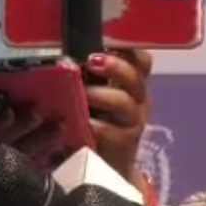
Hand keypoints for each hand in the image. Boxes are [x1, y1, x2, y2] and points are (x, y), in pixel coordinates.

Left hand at [81, 50, 152, 180]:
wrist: (107, 164)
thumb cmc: (96, 120)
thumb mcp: (94, 94)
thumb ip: (88, 76)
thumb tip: (63, 54)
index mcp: (132, 82)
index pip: (141, 59)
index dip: (128, 49)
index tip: (106, 42)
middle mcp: (138, 98)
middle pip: (135, 76)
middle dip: (114, 66)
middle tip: (92, 61)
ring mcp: (133, 121)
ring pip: (124, 102)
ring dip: (102, 95)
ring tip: (84, 94)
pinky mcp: (124, 142)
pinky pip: (112, 130)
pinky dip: (96, 125)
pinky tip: (84, 122)